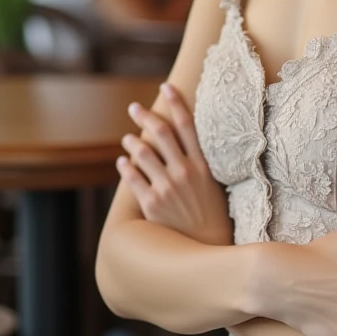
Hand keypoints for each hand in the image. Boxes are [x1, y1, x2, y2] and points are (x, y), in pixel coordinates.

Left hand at [117, 82, 232, 245]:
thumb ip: (199, 163)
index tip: (165, 86)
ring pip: (143, 154)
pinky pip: (133, 179)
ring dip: (132, 142)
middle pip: (161, 133)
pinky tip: (122, 162)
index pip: (187, 124)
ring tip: (128, 138)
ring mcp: (167, 188)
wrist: (208, 249)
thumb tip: (187, 143)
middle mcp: (184, 172)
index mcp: (202, 165)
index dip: (175, 102)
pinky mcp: (152, 204)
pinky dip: (126, 167)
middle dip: (145, 116)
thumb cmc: (213, 215)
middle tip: (134, 108)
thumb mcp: (214, 184)